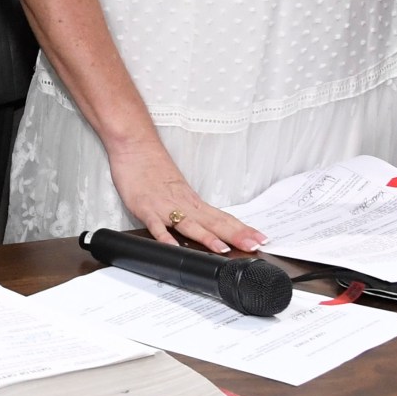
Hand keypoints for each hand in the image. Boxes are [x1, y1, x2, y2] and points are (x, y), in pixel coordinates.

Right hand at [108, 142, 264, 253]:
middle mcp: (183, 205)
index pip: (223, 217)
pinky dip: (165, 237)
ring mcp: (164, 207)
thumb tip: (208, 227)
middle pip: (213, 222)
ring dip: (207, 237)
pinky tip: (174, 247)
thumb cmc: (153, 168)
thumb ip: (191, 209)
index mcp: (192, 202)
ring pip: (189, 224)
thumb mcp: (178, 190)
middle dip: (235, 235)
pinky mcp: (145, 208)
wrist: (135, 146)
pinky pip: (156, 225)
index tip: (261, 238)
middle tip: (255, 244)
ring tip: (223, 249)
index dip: (242, 229)